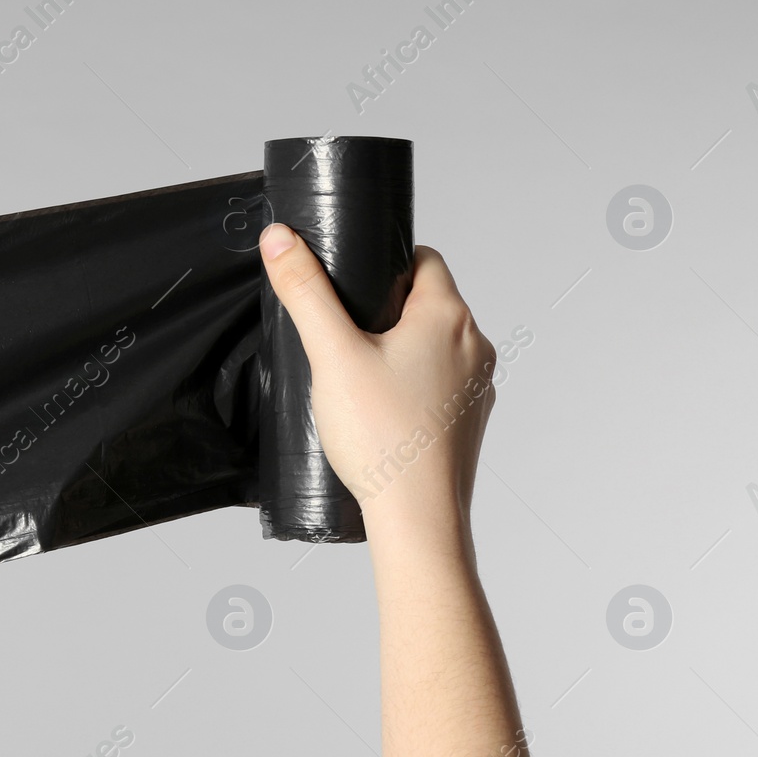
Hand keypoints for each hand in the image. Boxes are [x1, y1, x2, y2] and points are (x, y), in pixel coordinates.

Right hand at [258, 224, 495, 529]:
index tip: (351, 284)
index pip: (423, 258)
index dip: (385, 263)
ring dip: (401, 350)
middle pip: (428, 302)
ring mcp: (477, 387)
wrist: (417, 518)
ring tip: (357, 377)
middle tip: (342, 333)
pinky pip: (441, 386)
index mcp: (447, 316)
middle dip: (387, 310)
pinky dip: (413, 388)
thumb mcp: (330, 354)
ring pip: (435, 346)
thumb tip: (280, 238)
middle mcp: (474, 346)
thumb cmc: (381, 438)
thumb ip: (304, 292)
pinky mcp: (469, 422)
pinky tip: (379, 412)